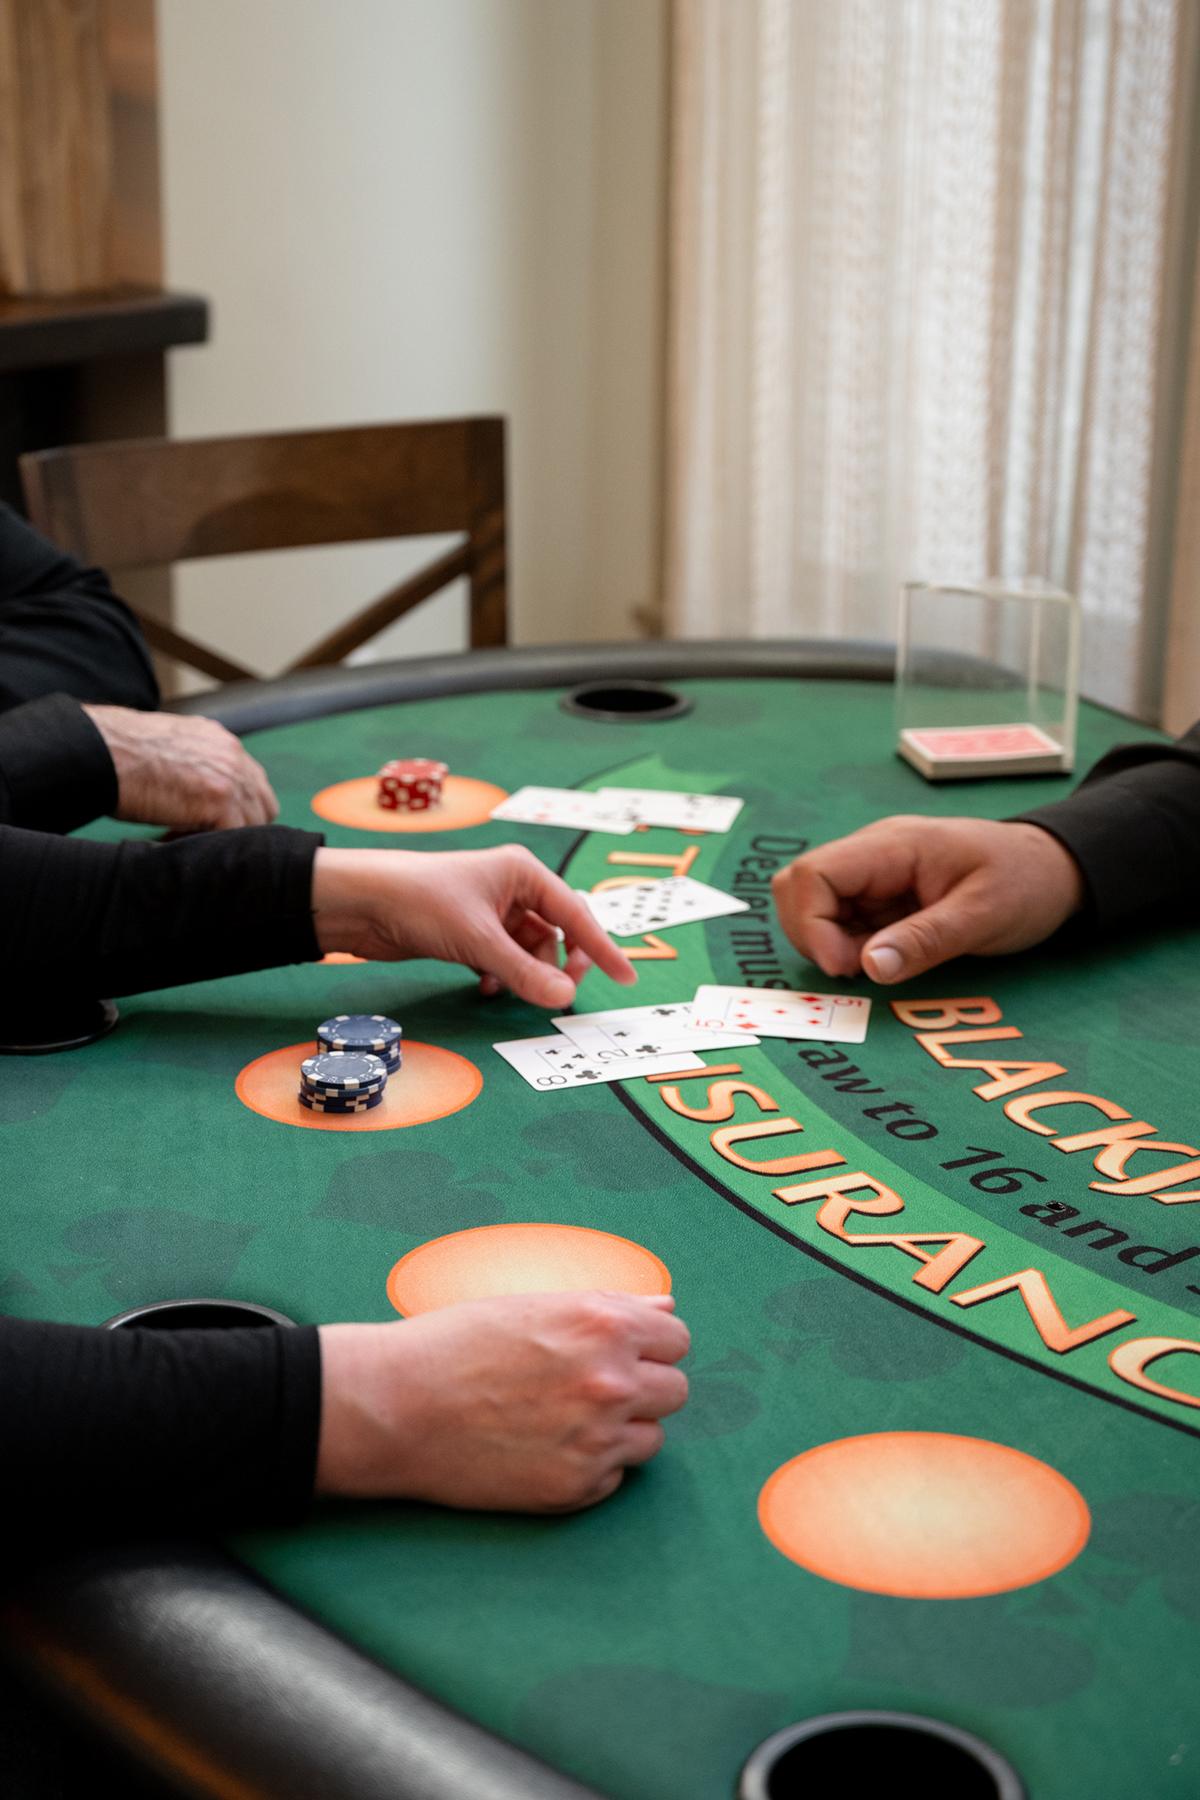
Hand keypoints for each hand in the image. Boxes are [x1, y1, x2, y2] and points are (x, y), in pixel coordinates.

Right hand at [82, 706, 277, 831]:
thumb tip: (200, 790)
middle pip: (263, 805)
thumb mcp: (170, 746)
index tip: (208, 820)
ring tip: (181, 836)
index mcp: (221, 741)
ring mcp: (230, 778)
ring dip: (221, 836)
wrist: (101, 751)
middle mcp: (232, 755)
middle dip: (240, 825)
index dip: (236, 807)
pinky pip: (232, 836)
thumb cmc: (120, 752)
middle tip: (203, 835)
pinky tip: (171, 838)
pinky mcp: (220, 801)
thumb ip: (197, 763)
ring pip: (252, 824)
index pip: (253, 783)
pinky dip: (207, 845)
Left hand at [311, 843, 636, 1006]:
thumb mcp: (477, 940)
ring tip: (506, 991)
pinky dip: (501, 976)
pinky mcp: (470, 932)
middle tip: (558, 994)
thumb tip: (565, 998)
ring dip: (524, 975)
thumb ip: (524, 972)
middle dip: (557, 965)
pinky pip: (503, 959)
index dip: (602, 947)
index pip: (576, 913)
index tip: (626, 977)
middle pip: (556, 933)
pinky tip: (484, 989)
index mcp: (523, 872)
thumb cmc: (420, 902)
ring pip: (528, 950)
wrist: (361, 903)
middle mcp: (512, 888)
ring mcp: (490, 911)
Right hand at [316, 1291, 689, 1511]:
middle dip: (643, 1387)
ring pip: (651, 1438)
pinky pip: (613, 1477)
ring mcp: (597, 1440)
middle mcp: (611, 1382)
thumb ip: (611, 1308)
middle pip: (675, 1390)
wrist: (395, 1407)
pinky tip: (542, 1447)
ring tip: (561, 1419)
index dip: (649, 1344)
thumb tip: (665, 1307)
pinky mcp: (575, 1489)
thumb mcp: (535, 1306)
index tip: (621, 1352)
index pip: (676, 1339)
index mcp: (604, 1325)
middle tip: (589, 1387)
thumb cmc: (456, 1345)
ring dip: (621, 1430)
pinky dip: (590, 1466)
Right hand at [771, 816, 1085, 983]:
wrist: (1057, 870)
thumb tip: (866, 969)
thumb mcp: (982, 916)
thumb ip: (924, 941)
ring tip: (877, 964)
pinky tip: (884, 959)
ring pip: (815, 907)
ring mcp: (875, 877)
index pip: (813, 873)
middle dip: (810, 935)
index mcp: (892, 847)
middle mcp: (873, 856)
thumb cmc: (1025, 883)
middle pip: (800, 887)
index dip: (810, 924)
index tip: (844, 967)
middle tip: (854, 970)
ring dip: (830, 944)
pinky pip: (843, 921)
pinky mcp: (883, 898)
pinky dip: (850, 947)